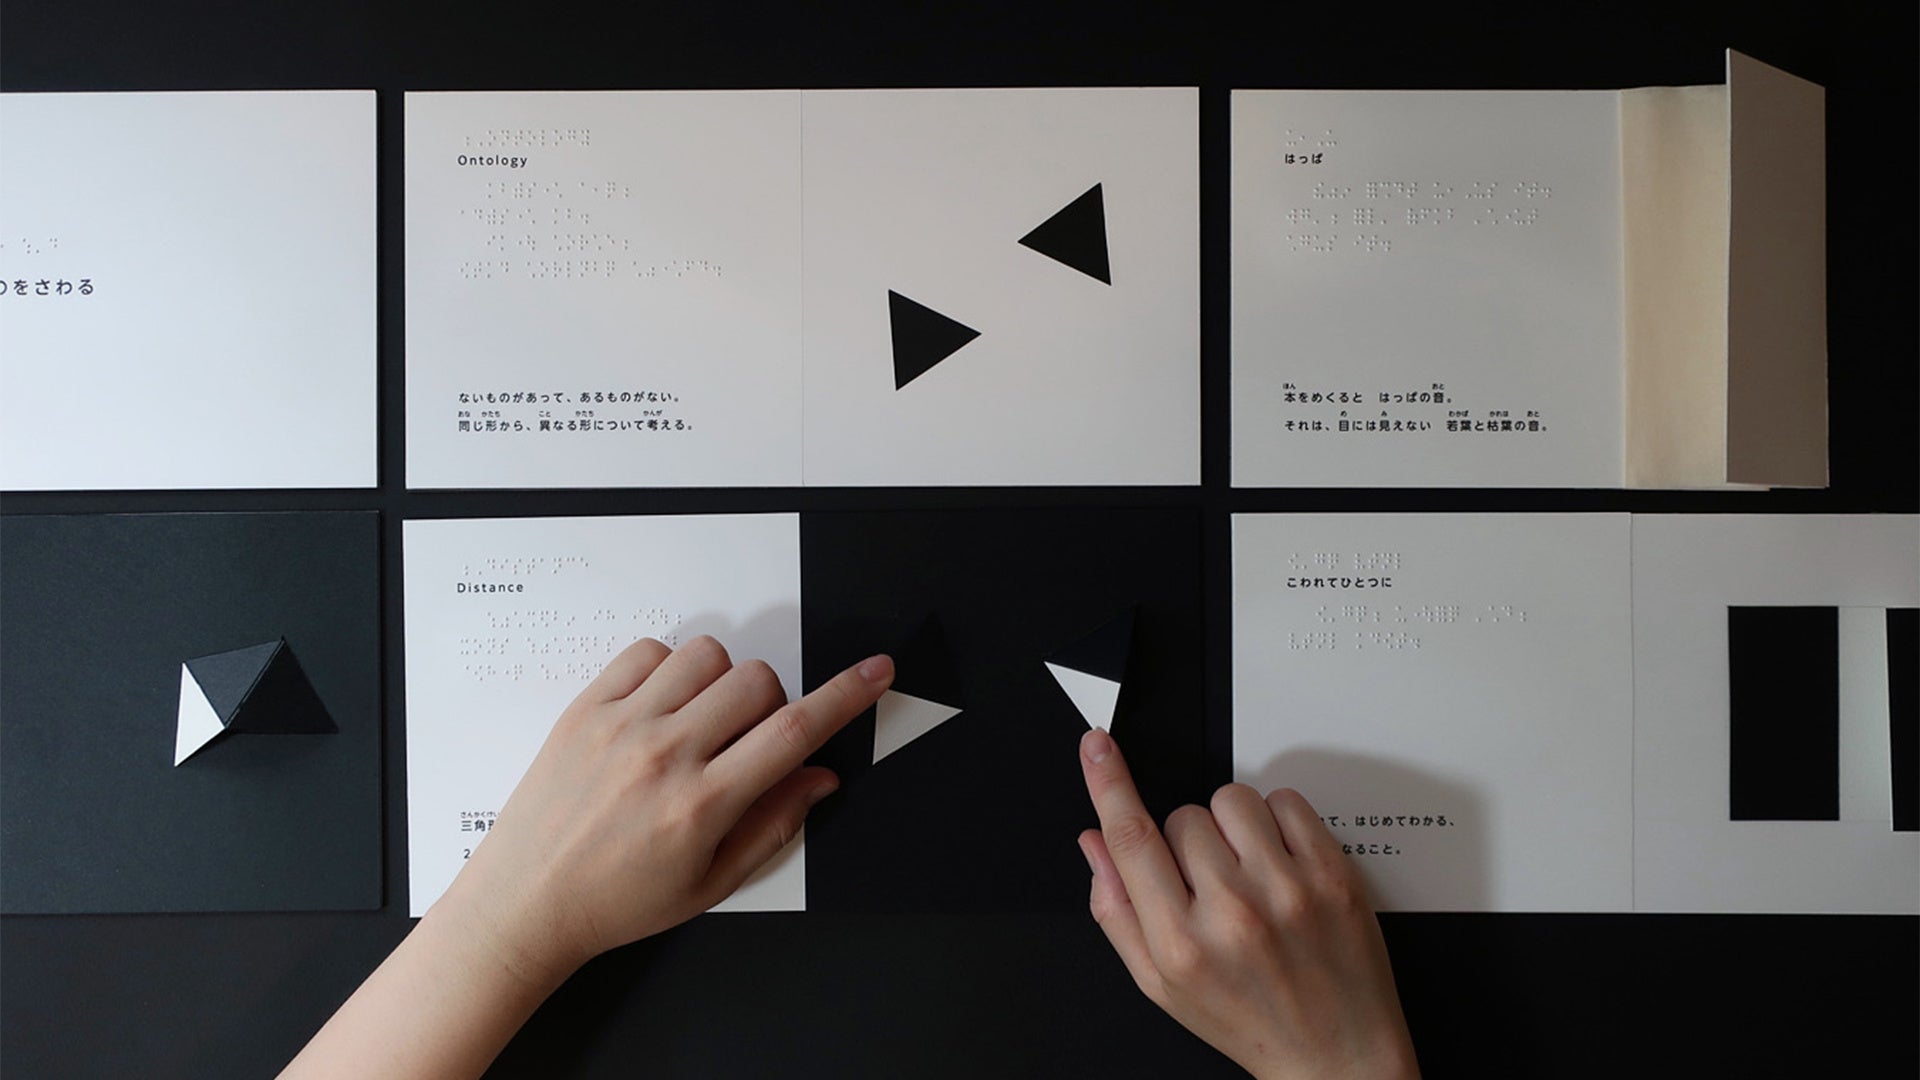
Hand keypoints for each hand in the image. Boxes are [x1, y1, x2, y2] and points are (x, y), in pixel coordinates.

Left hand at [436, 636, 892, 988]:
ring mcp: (621, 727)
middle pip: (758, 684)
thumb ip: (773, 825)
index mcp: (702, 806)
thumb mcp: (710, 883)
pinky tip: (658, 710)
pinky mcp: (585, 709)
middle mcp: (664, 757)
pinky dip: (667, 671)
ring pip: (708, 656)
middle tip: (744, 744)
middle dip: (771, 706)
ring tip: (698, 723)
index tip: (875, 671)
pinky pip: (648, 652)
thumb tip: (820, 778)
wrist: (525, 903)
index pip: (794, 732)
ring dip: (721, 682)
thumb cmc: (617, 902)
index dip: (846, 695)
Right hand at [1077, 728, 1417, 1079]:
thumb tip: (1094, 842)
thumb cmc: (1249, 1020)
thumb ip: (1117, 910)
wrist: (1336, 1055)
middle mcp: (1233, 914)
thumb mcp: (1161, 985)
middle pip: (1182, 817)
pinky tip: (1280, 864)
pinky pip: (1286, 800)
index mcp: (1181, 944)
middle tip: (1211, 888)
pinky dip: (1278, 821)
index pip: (1132, 838)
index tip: (1097, 745)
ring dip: (1232, 826)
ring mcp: (1288, 891)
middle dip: (1187, 842)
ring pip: (1231, 800)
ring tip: (1249, 873)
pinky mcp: (1332, 874)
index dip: (1107, 782)